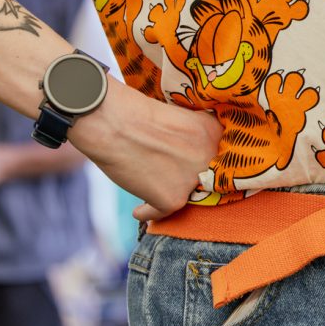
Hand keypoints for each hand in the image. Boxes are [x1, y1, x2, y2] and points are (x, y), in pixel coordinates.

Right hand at [74, 81, 219, 220]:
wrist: (111, 122)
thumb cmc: (134, 112)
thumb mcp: (177, 116)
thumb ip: (190, 136)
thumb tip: (189, 158)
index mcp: (213, 131)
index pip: (213, 156)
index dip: (196, 162)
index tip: (179, 164)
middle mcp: (209, 157)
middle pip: (201, 176)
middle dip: (183, 177)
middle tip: (162, 175)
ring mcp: (193, 179)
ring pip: (182, 194)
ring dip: (167, 193)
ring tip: (147, 185)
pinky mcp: (173, 199)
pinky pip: (161, 212)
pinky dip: (147, 212)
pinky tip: (138, 210)